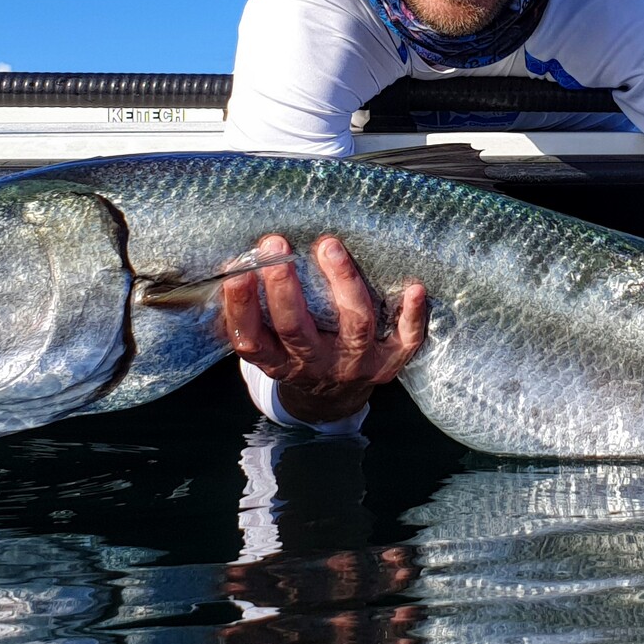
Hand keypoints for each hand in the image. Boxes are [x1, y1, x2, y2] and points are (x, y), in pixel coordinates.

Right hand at [221, 234, 426, 425]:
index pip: (252, 339)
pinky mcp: (388, 363)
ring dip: (342, 284)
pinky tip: (414, 288)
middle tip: (275, 246)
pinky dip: (412, 316)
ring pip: (353, 325)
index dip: (241, 307)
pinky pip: (405, 341)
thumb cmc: (295, 350)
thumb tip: (228, 262)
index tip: (237, 270)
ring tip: (329, 247)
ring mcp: (354, 365)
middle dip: (284, 286)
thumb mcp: (267, 342)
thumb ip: (251, 311)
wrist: (334, 397)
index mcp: (277, 362)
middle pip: (296, 328)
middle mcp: (314, 366)